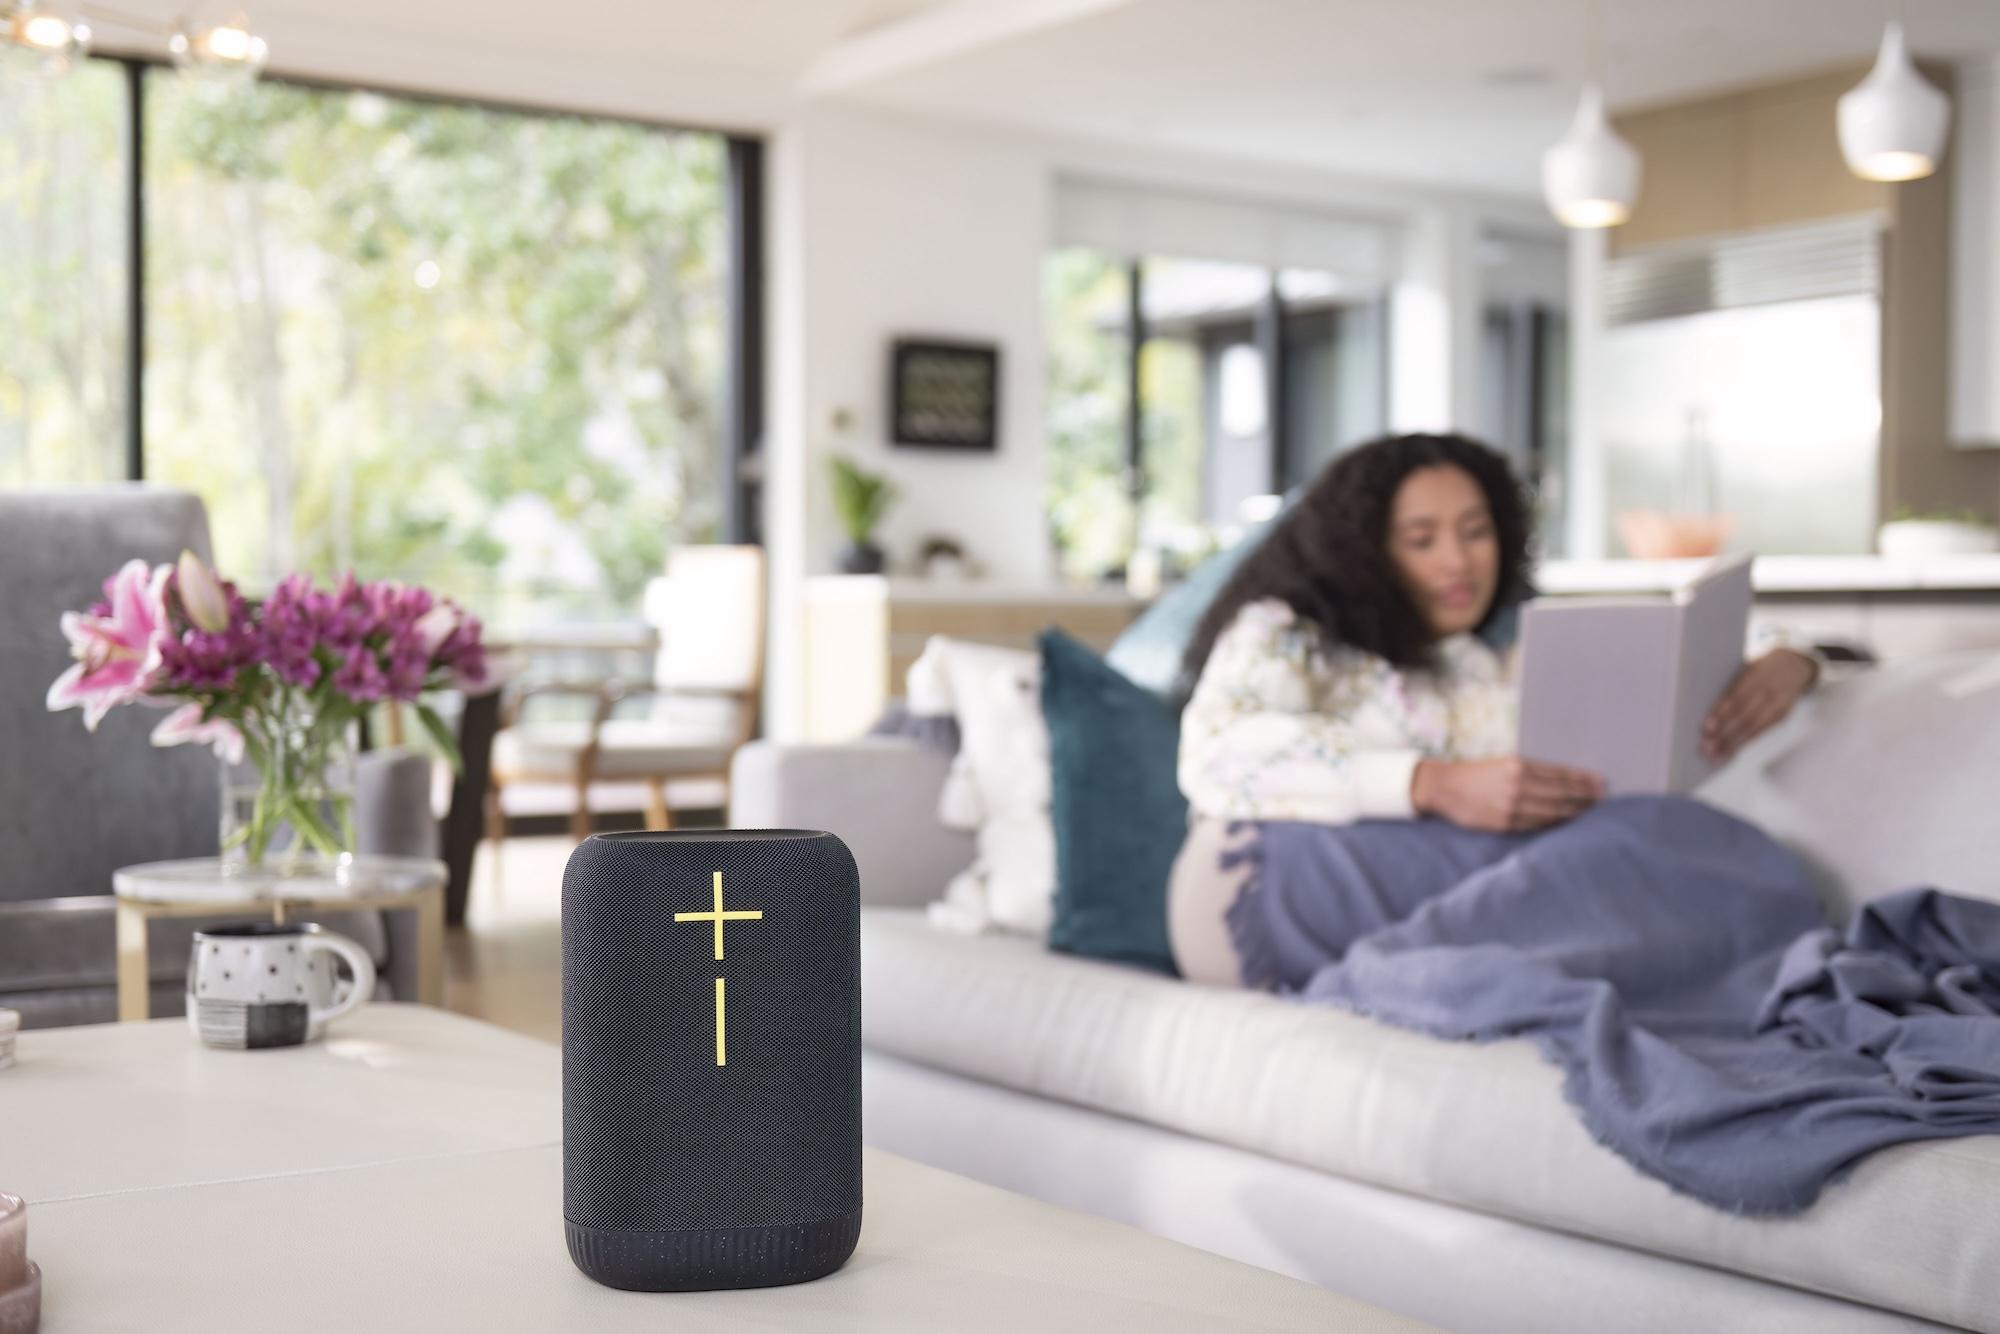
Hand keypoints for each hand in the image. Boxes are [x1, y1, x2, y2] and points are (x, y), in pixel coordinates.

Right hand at [1411, 755, 1605, 832]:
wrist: (1443, 787)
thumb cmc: (1475, 774)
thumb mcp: (1503, 764)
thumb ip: (1530, 772)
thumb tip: (1562, 782)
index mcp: (1518, 766)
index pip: (1559, 774)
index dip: (1582, 780)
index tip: (1600, 783)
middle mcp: (1517, 785)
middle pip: (1561, 793)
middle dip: (1584, 796)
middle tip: (1602, 799)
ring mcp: (1512, 805)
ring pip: (1552, 810)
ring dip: (1573, 811)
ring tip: (1589, 811)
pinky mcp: (1505, 822)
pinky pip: (1537, 824)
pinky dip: (1554, 822)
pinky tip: (1565, 820)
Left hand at [1702, 648, 1816, 762]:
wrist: (1794, 664)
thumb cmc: (1758, 668)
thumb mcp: (1744, 667)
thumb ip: (1728, 684)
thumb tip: (1698, 704)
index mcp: (1754, 673)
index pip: (1736, 696)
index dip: (1721, 713)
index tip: (1706, 728)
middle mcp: (1768, 689)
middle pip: (1744, 715)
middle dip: (1724, 733)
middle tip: (1706, 747)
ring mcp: (1777, 703)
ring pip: (1753, 726)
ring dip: (1733, 743)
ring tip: (1715, 755)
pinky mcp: (1782, 715)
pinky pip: (1761, 731)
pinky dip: (1744, 743)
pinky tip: (1730, 752)